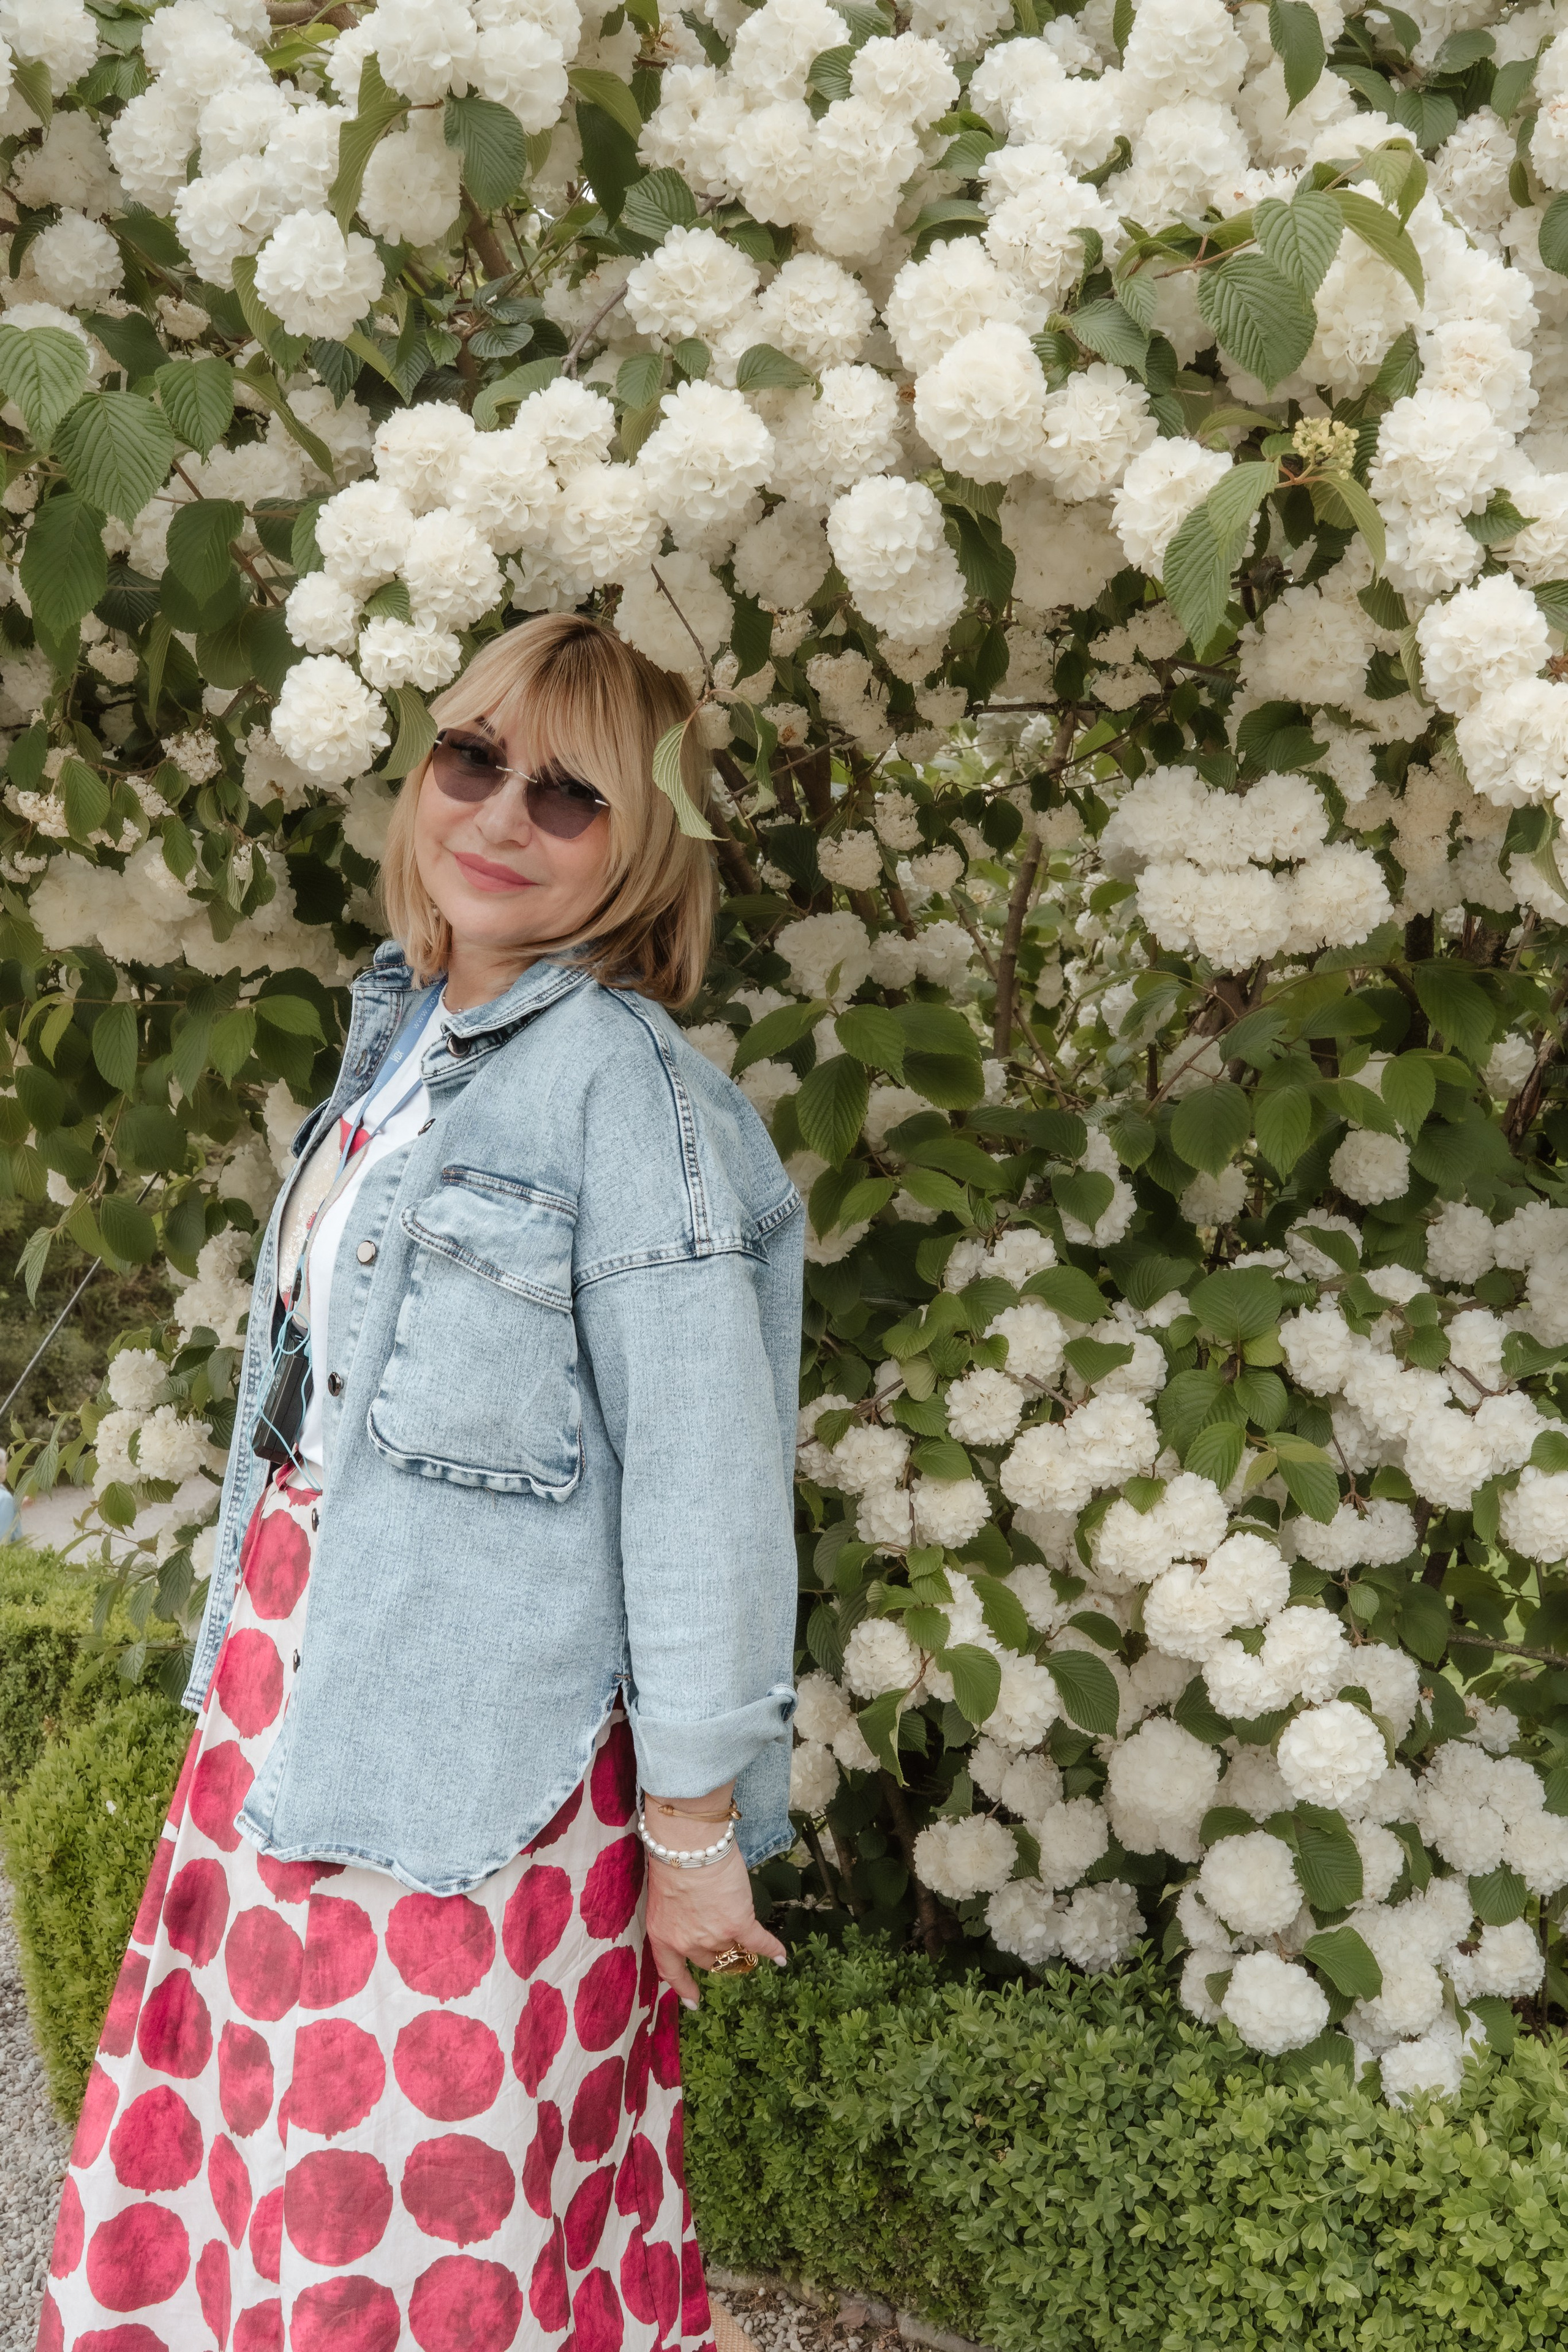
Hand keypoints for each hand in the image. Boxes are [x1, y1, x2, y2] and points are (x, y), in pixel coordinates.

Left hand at [644, 1841, 785, 2008]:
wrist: (688, 1846)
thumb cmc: (672, 1860)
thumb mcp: (665, 1897)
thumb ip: (678, 1915)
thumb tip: (696, 1918)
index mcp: (663, 1936)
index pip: (672, 1972)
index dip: (684, 1988)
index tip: (694, 2001)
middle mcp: (687, 1943)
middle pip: (709, 1959)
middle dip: (719, 1952)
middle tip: (729, 1942)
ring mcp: (714, 1936)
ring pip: (733, 1947)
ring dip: (741, 1941)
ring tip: (747, 1928)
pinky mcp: (738, 1924)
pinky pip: (759, 1942)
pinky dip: (772, 1950)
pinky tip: (782, 1957)